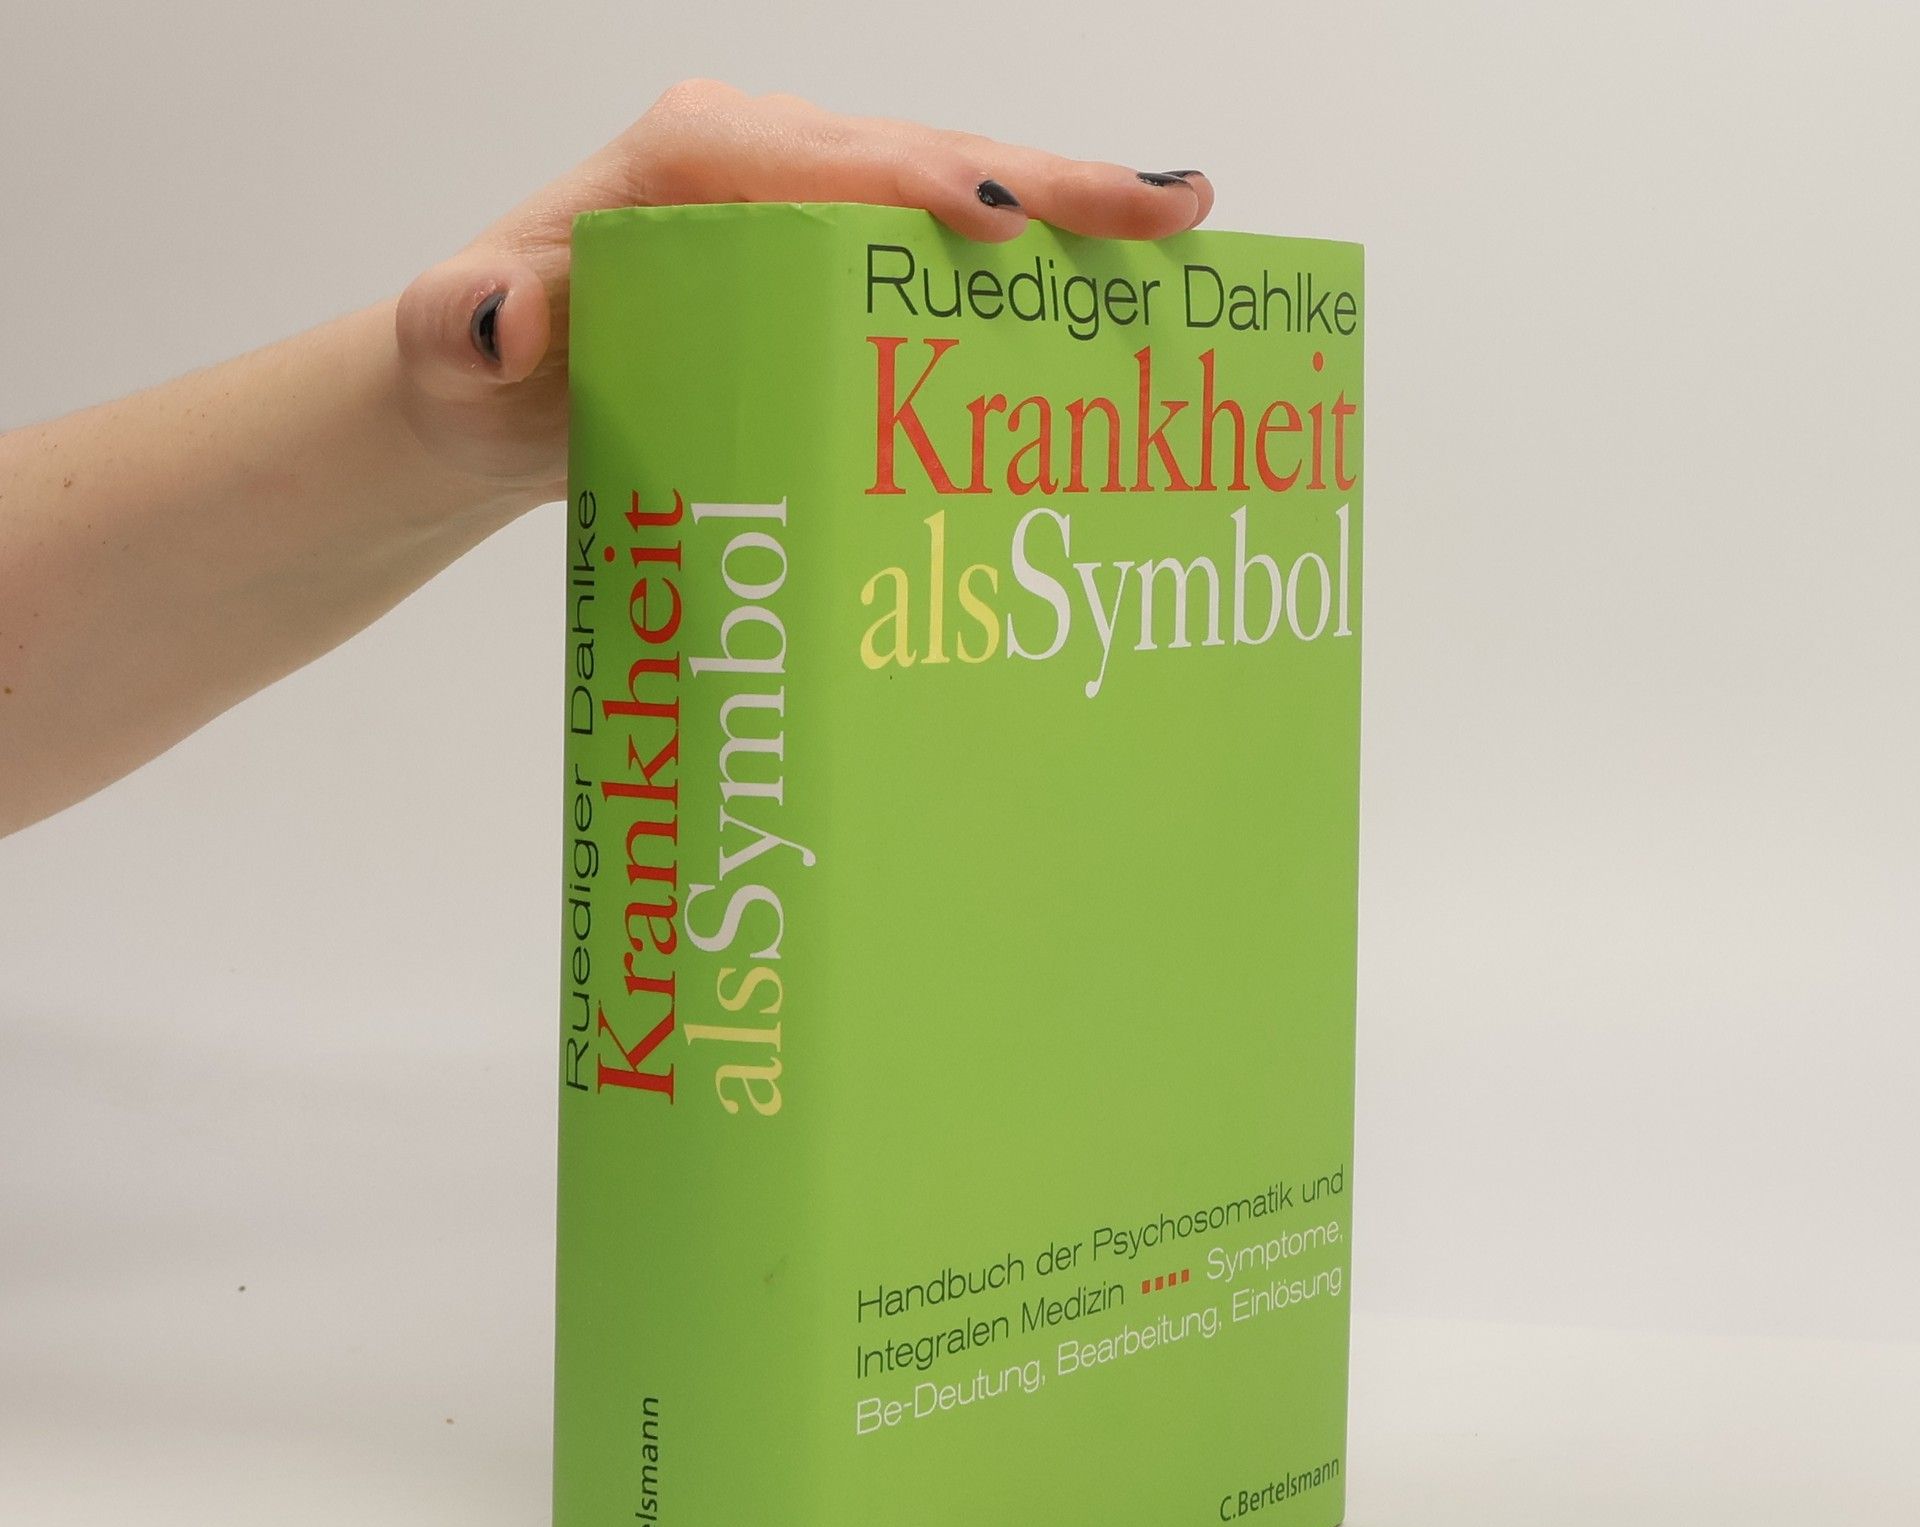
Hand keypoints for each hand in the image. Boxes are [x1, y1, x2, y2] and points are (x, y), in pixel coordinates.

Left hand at [393, 80, 1214, 505]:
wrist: (495, 394)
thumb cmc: (481, 374)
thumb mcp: (450, 359)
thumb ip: (462, 329)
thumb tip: (502, 321)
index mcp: (686, 162)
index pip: (824, 161)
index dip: (920, 185)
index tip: (1003, 218)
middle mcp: (758, 157)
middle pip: (921, 156)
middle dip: (1047, 182)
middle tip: (1166, 210)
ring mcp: (803, 197)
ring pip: (950, 185)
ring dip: (1066, 206)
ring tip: (1178, 223)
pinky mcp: (827, 249)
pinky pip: (937, 240)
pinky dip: (1029, 251)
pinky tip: (1102, 271)